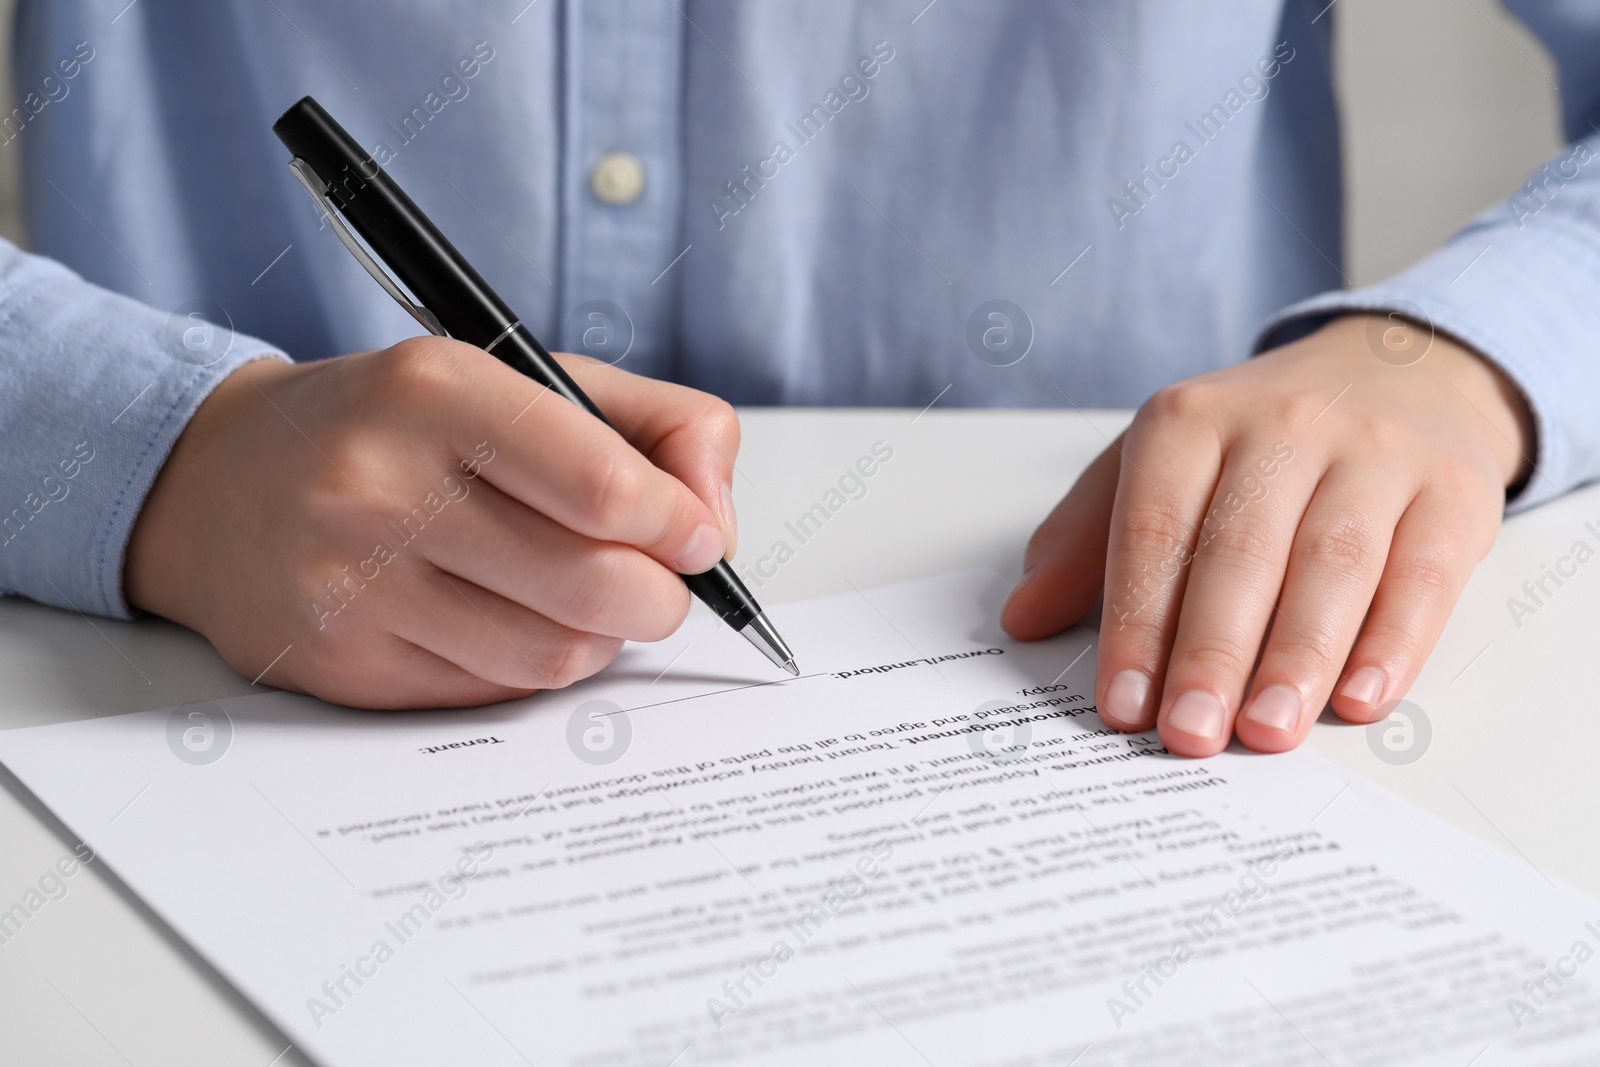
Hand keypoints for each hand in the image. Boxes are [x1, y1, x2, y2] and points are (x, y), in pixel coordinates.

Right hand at [126, 337, 740, 708]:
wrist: (217, 484)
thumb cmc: (395, 427)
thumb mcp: (519, 377)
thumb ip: (651, 425)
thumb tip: (713, 522)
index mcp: (436, 393)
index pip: (605, 485)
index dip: (680, 525)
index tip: (698, 538)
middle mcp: (382, 490)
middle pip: (594, 586)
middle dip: (661, 597)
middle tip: (661, 584)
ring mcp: (355, 588)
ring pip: (554, 656)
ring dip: (604, 639)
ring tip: (590, 600)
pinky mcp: (345, 667)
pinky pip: (495, 694)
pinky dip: (538, 667)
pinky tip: (520, 623)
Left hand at [1000, 313, 1533, 756]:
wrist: (1397, 371)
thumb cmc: (1256, 443)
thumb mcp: (1158, 464)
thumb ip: (1087, 540)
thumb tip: (1022, 618)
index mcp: (1192, 420)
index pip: (1155, 529)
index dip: (1137, 621)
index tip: (1122, 705)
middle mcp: (1284, 425)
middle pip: (1242, 550)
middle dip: (1212, 650)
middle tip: (1190, 733)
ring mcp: (1376, 452)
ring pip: (1334, 563)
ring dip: (1298, 656)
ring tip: (1265, 731)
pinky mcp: (1455, 489)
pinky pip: (1425, 571)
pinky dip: (1395, 641)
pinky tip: (1360, 698)